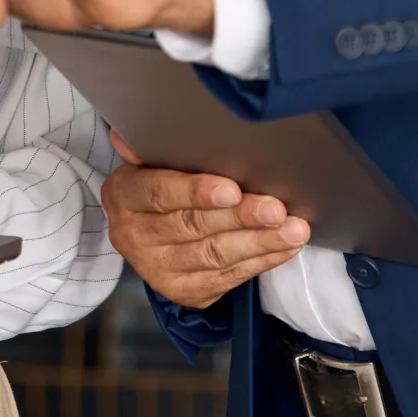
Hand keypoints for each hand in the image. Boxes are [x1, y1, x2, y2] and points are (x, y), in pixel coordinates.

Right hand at [100, 132, 308, 311]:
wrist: (143, 229)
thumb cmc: (157, 180)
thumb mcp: (149, 158)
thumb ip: (157, 146)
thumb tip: (161, 126)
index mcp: (124, 196)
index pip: (159, 194)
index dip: (195, 192)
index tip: (232, 188)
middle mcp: (135, 237)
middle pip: (192, 227)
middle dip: (239, 218)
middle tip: (275, 209)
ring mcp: (160, 270)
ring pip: (214, 256)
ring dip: (259, 242)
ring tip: (293, 229)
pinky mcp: (185, 290)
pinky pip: (229, 277)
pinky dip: (262, 260)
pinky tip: (285, 246)